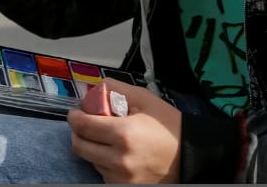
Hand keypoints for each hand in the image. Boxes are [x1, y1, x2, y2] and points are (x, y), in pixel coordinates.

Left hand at [67, 80, 181, 182]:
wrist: (191, 156)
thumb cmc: (169, 127)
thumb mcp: (144, 99)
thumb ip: (115, 89)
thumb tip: (92, 88)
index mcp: (124, 134)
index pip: (82, 126)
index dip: (75, 116)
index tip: (76, 112)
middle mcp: (119, 159)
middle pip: (79, 145)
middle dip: (78, 132)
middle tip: (85, 123)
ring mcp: (121, 178)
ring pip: (90, 159)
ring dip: (92, 147)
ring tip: (106, 138)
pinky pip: (102, 173)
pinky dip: (104, 161)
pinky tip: (116, 152)